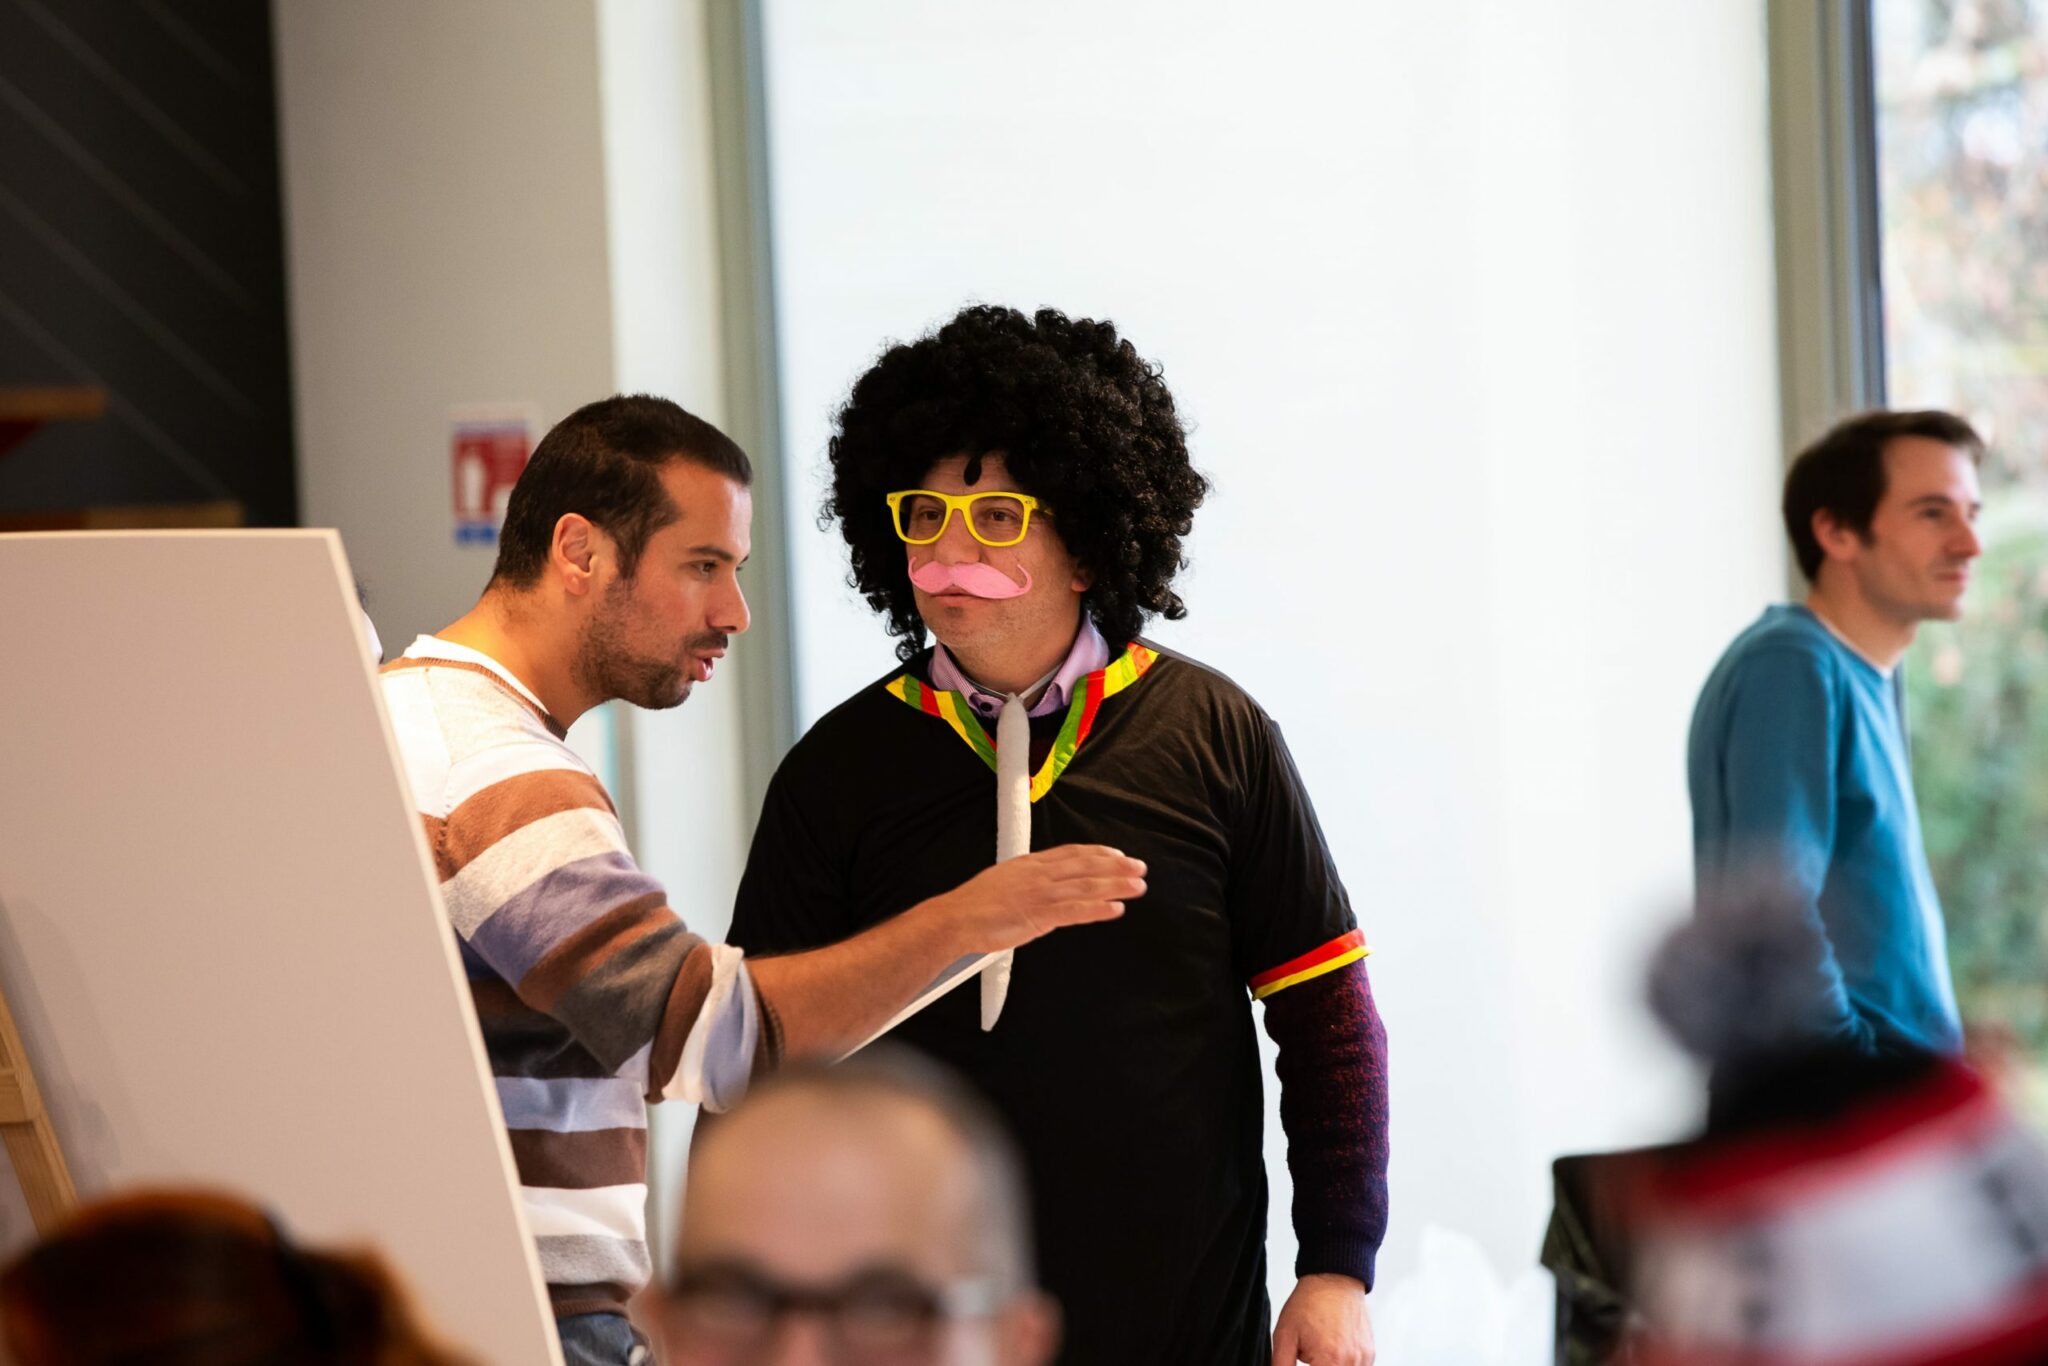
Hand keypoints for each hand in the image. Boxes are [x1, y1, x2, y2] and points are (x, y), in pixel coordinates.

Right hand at [924, 845, 1143, 953]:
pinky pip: (1076, 911)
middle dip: (1116, 866)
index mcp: (1030, 864)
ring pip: (1087, 886)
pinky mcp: (1040, 915)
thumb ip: (1026, 881)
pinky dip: (1099, 909)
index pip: (1071, 852)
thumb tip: (1040, 885)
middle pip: (1086, 866)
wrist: (956, 918)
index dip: (1098, 853)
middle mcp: (1039, 874)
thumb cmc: (974, 905)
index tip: (1116, 854)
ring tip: (1137, 886)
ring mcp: (1041, 894)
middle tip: (1139, 867)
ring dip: (1116, 885)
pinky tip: (1116, 909)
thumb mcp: (1003, 880)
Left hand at [1273, 1274, 1372, 1365]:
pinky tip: (1331, 1350)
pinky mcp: (1369, 1354)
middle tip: (1311, 1357)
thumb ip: (1282, 1365)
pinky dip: (1342, 1365)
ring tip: (1320, 1351)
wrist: (1333, 1281)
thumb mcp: (1284, 1336)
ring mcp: (1364, 1359)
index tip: (1305, 1361)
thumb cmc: (1309, 1304)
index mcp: (1330, 1360)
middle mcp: (1351, 1362)